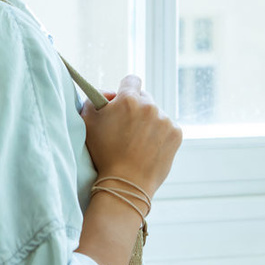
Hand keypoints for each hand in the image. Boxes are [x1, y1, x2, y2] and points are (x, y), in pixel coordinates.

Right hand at [80, 74, 181, 197]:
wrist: (125, 184)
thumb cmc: (103, 153)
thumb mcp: (88, 121)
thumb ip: (94, 99)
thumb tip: (109, 95)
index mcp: (129, 99)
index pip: (131, 80)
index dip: (124, 89)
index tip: (121, 100)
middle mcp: (150, 105)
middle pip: (144, 97)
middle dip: (136, 108)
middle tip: (126, 126)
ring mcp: (165, 120)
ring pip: (156, 114)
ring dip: (148, 122)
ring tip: (137, 142)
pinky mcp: (176, 134)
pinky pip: (167, 127)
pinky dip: (159, 134)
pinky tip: (148, 147)